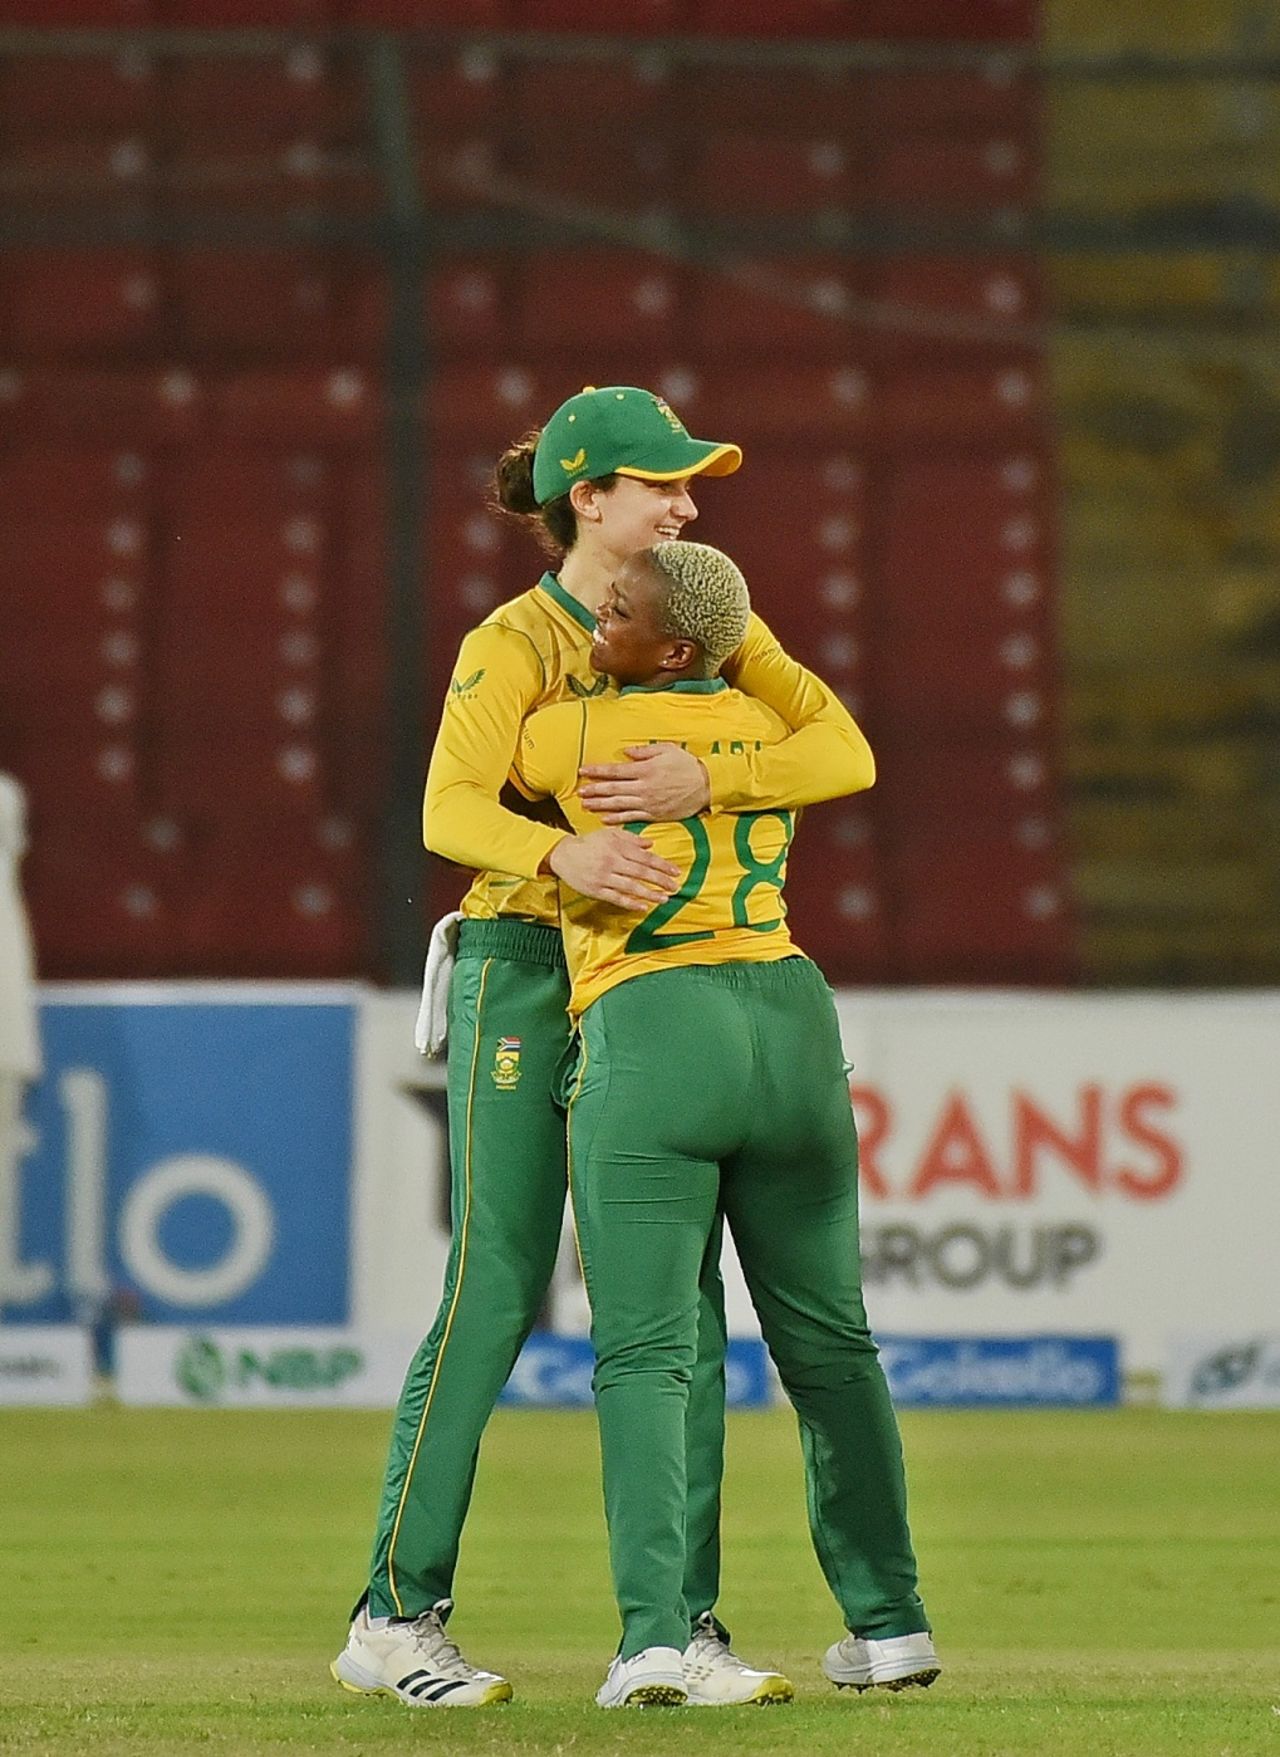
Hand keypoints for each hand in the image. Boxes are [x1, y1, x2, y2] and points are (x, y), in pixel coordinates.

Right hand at [547, 828, 680, 910]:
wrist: (563, 854)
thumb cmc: (589, 843)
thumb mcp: (610, 834)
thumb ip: (631, 838)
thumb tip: (650, 844)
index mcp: (618, 847)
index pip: (645, 857)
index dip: (662, 865)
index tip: (676, 872)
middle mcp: (612, 861)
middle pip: (641, 872)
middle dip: (660, 880)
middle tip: (675, 887)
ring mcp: (604, 877)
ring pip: (631, 887)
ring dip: (649, 893)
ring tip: (664, 898)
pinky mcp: (596, 890)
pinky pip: (616, 898)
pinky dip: (631, 903)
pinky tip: (643, 907)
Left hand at [577, 743, 710, 824]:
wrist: (706, 785)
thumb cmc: (686, 765)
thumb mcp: (666, 750)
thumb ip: (644, 751)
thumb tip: (626, 753)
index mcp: (645, 770)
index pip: (615, 771)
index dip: (597, 771)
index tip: (583, 770)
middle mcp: (643, 787)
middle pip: (613, 789)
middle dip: (594, 790)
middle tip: (579, 791)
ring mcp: (648, 803)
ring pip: (618, 804)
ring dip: (600, 805)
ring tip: (585, 805)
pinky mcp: (654, 814)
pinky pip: (631, 817)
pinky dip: (617, 818)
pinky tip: (604, 819)